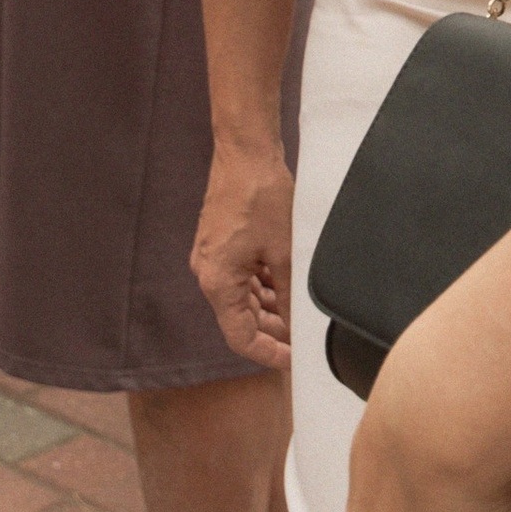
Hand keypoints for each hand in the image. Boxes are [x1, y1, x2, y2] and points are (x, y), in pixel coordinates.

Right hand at [191, 143, 296, 370]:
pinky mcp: (222, 243)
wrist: (246, 151)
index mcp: (216, 281)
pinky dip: (262, 287)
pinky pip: (242, 277)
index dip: (269, 353)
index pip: (240, 337)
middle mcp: (209, 273)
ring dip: (268, 309)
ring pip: (242, 298)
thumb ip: (289, 296)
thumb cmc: (260, 195)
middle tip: (302, 340)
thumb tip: (298, 326)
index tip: (294, 361)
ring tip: (299, 315)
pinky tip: (285, 288)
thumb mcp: (284, 252)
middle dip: (271, 332)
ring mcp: (213, 257)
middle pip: (240, 319)